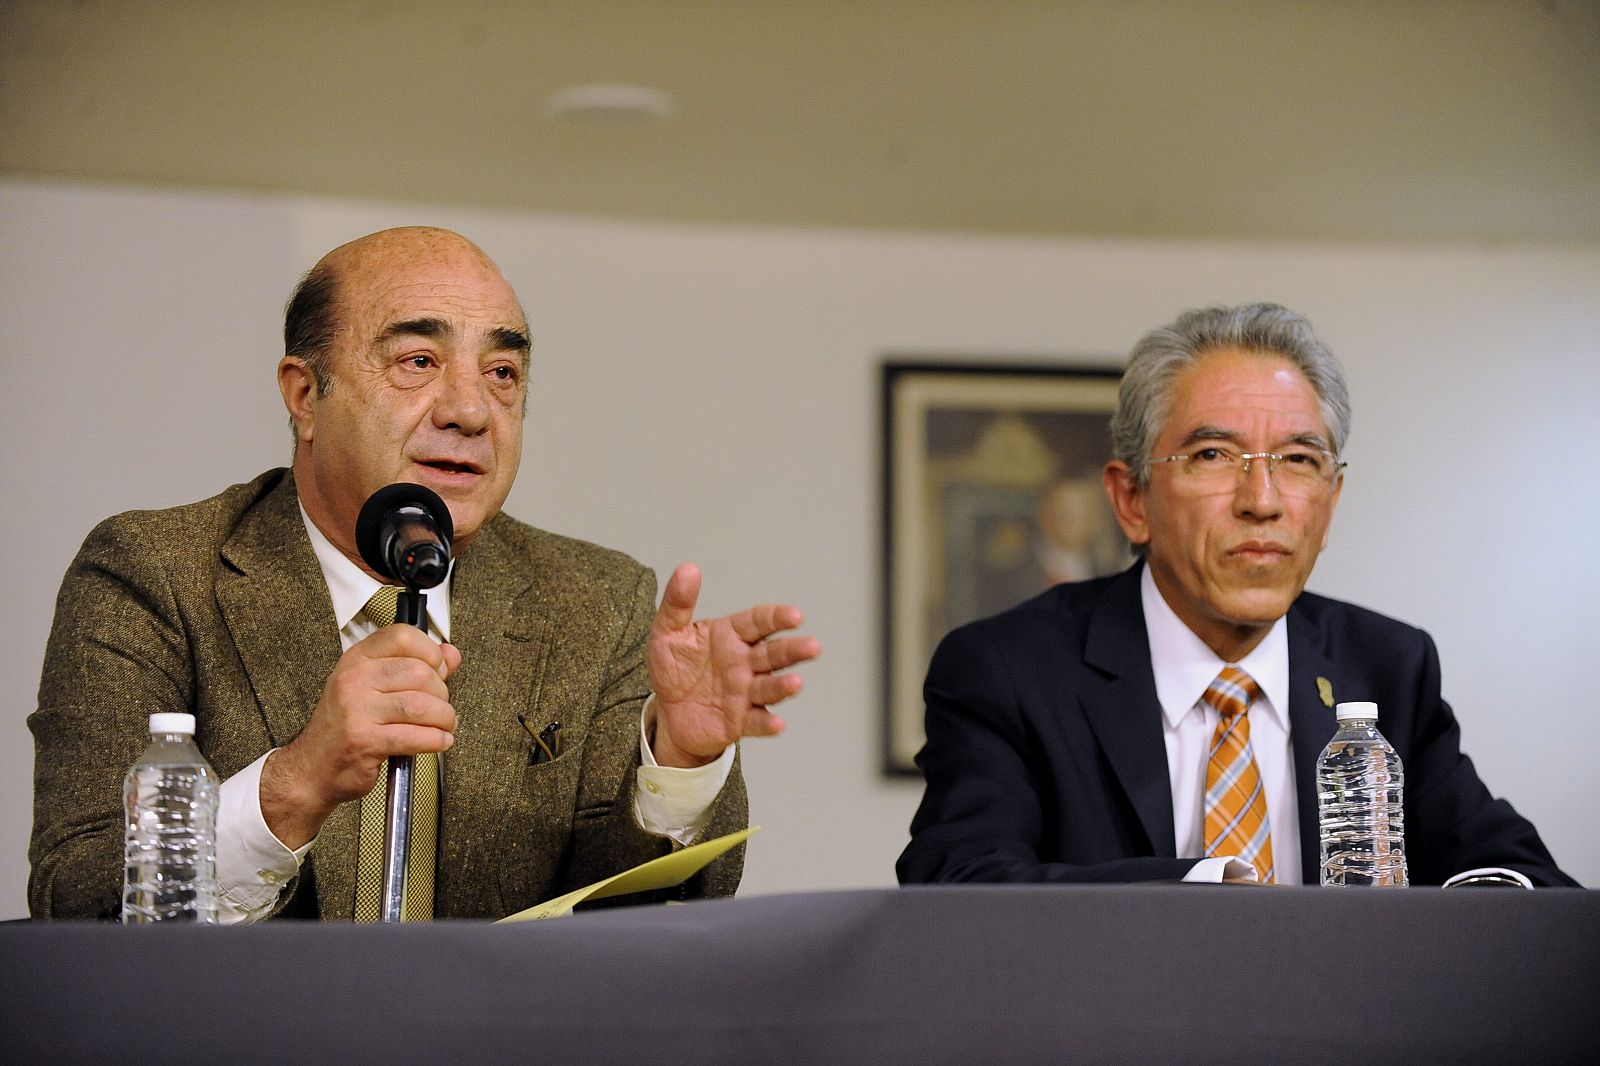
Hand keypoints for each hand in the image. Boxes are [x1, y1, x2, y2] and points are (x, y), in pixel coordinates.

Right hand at [260, 624, 460, 847]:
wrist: (311, 768)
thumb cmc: (345, 726)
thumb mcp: (373, 687)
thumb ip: (415, 666)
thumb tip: (452, 654)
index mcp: (356, 660)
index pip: (402, 636)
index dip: (431, 652)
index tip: (439, 670)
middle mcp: (354, 680)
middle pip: (419, 672)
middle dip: (441, 693)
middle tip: (440, 707)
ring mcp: (357, 710)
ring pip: (421, 705)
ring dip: (444, 718)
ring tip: (444, 725)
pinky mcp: (364, 741)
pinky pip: (416, 736)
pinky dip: (437, 740)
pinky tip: (439, 741)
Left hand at [647, 562, 819, 767]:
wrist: (669, 711)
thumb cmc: (675, 666)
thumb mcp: (668, 632)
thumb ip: (678, 603)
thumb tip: (687, 568)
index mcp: (732, 635)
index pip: (759, 622)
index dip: (777, 618)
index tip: (794, 615)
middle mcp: (745, 662)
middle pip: (774, 653)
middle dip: (794, 650)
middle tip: (812, 647)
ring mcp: (745, 692)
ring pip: (770, 687)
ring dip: (784, 685)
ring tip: (795, 683)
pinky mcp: (740, 721)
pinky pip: (756, 722)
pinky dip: (767, 723)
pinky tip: (777, 723)